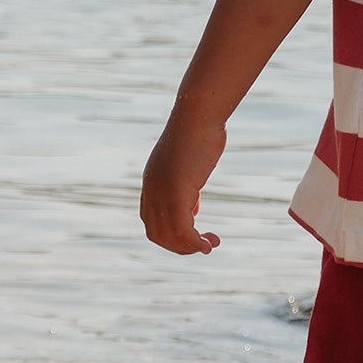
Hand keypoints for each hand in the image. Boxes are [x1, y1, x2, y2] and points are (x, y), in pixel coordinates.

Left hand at [140, 106, 223, 254]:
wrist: (198, 114)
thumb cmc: (199, 131)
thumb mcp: (190, 163)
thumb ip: (186, 184)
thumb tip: (192, 206)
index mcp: (152, 182)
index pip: (152, 220)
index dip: (170, 233)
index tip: (193, 232)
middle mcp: (152, 190)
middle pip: (157, 233)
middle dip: (178, 246)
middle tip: (202, 246)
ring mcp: (161, 193)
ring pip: (169, 235)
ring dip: (189, 247)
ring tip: (210, 246)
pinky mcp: (176, 194)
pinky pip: (182, 230)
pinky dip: (195, 243)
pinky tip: (210, 243)